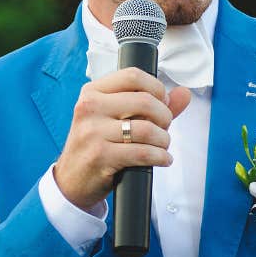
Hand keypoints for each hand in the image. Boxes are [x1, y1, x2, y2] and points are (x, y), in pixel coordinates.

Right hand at [53, 67, 191, 209]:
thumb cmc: (97, 145)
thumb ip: (151, 105)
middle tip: (164, 128)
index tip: (163, 103)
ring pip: (147, 128)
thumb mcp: (115, 119)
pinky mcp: (100, 156)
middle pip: (145, 101)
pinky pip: (143, 152)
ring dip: (163, 140)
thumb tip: (183, 93)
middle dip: (164, 116)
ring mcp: (93, 132)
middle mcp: (89, 107)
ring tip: (162, 146)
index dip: (157, 88)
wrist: (72, 180)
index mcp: (92, 92)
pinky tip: (162, 159)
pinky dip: (160, 157)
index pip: (133, 76)